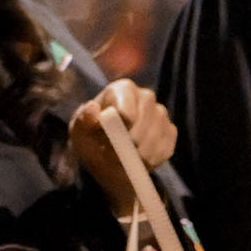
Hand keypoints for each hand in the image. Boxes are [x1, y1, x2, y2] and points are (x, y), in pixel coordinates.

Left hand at [70, 80, 177, 216]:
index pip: (126, 110)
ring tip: (122, 159)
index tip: (109, 142)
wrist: (107, 158)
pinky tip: (137, 159)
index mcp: (123, 89)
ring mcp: (161, 113)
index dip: (119, 130)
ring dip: (137, 156)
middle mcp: (145, 96)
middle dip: (127, 146)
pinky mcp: (170, 131)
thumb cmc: (91, 140)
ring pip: (153, 140)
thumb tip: (92, 108)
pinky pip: (164, 149)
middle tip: (113, 157)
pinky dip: (150, 161)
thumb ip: (83, 120)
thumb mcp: (80, 132)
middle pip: (142, 126)